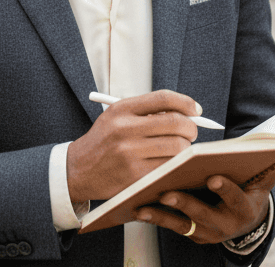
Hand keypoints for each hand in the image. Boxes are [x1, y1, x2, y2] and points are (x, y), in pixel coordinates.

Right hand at [66, 90, 199, 202]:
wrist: (78, 170)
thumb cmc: (104, 142)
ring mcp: (129, 153)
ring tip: (181, 150)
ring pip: (177, 147)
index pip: (163, 98)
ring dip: (186, 149)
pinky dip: (177, 166)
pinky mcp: (134, 176)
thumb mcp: (117, 118)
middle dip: (191, 128)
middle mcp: (124, 128)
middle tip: (191, 133)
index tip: (196, 109)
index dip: (185, 102)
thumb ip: (147, 112)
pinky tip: (173, 164)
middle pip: (175, 123)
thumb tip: (187, 113)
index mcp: (121, 109)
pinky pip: (169, 168)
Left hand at [135, 171, 274, 243]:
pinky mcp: (191, 233)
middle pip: (204, 215)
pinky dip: (154, 217)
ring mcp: (206, 232)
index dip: (226, 190)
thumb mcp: (264, 180)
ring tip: (145, 202)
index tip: (213, 178)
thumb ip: (269, 166)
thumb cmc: (250, 188)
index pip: (236, 199)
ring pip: (182, 224)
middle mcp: (225, 225)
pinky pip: (170, 226)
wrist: (245, 218)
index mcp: (244, 208)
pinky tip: (138, 207)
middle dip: (186, 203)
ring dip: (162, 214)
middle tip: (169, 192)